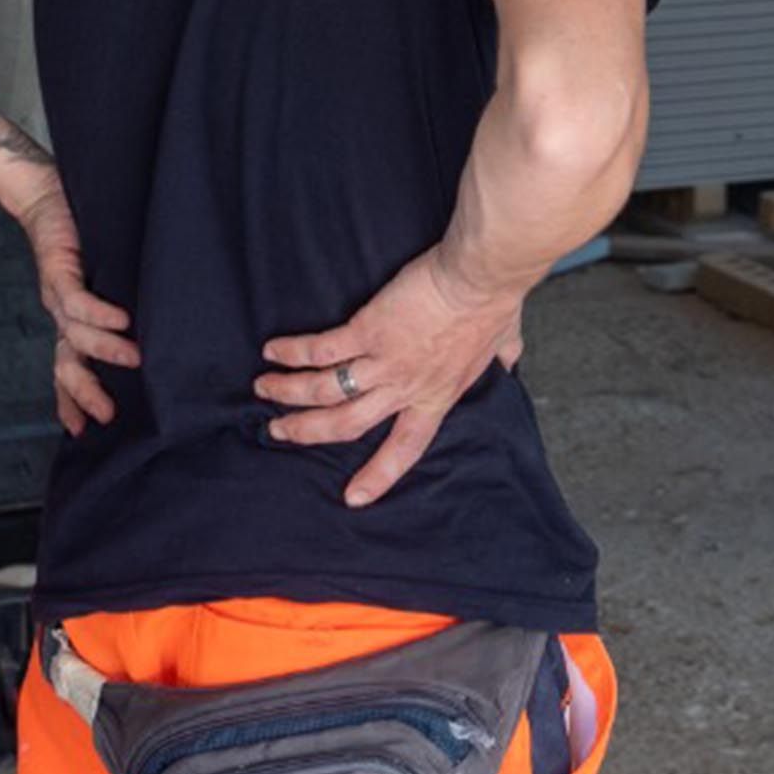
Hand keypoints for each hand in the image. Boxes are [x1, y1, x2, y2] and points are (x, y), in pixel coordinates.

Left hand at [11, 172, 137, 431]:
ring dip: (105, 351)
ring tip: (134, 359)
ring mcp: (58, 296)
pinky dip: (100, 313)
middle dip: (85, 393)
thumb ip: (124, 307)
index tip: (84, 431)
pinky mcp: (59, 270)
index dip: (73, 401)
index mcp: (71, 323)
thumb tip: (160, 328)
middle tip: (108, 416)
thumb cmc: (82, 236)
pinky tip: (121, 319)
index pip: (69, 369)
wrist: (46, 197)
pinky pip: (77, 300)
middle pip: (67, 365)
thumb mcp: (105, 279)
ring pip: (76, 336)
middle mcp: (62, 316)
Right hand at [253, 251, 525, 508]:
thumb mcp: (504, 342)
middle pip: (346, 425)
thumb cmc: (495, 302)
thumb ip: (501, 358)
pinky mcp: (367, 330)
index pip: (405, 447)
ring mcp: (384, 362)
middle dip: (307, 432)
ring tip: (263, 390)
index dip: (379, 475)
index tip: (354, 499)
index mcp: (437, 395)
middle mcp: (405, 387)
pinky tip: (273, 351)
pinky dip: (292, 353)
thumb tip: (510, 361)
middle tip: (279, 431)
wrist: (482, 275)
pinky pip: (320, 351)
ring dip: (289, 394)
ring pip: (325, 392)